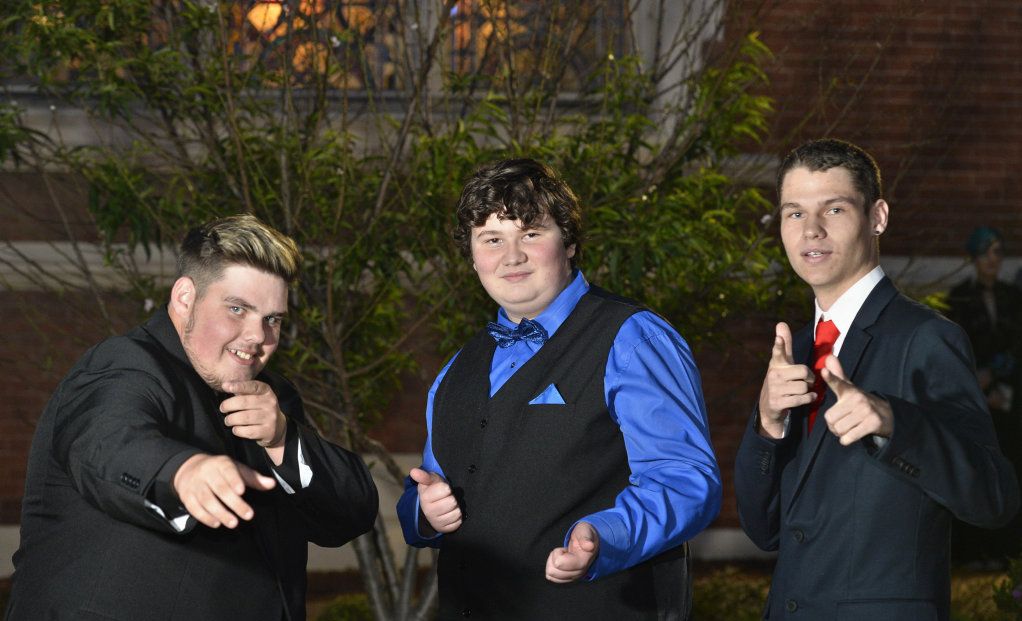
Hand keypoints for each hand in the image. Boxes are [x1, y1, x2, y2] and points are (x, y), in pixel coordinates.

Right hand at [172, 453, 276, 528]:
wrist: (189, 468)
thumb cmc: (220, 471)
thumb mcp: (237, 470)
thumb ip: (254, 478)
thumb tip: (272, 484)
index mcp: (221, 463)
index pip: (228, 470)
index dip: (234, 480)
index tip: (242, 491)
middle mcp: (206, 473)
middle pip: (219, 488)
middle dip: (234, 503)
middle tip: (248, 515)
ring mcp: (195, 485)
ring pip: (206, 500)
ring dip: (220, 513)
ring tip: (233, 523)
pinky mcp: (186, 497)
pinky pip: (194, 508)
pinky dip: (205, 517)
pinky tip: (217, 524)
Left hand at [221, 380, 286, 454]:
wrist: (277, 427)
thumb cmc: (260, 409)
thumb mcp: (256, 396)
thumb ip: (243, 391)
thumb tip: (226, 385)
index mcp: (266, 392)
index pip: (253, 386)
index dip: (239, 386)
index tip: (225, 386)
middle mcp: (270, 403)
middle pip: (244, 402)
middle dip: (228, 405)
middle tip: (223, 408)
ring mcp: (270, 418)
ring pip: (244, 418)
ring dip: (231, 419)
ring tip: (228, 420)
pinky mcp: (268, 431)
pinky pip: (247, 431)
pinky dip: (237, 430)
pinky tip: (236, 428)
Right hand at [410, 467, 461, 534]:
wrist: (430, 508)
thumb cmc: (432, 490)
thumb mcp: (430, 481)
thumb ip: (424, 476)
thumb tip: (413, 471)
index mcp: (425, 498)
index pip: (445, 489)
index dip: (446, 487)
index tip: (442, 489)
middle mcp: (429, 511)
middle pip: (452, 502)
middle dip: (451, 497)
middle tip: (445, 497)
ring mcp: (436, 522)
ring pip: (456, 512)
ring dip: (455, 508)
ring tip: (448, 505)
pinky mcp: (444, 529)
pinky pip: (458, 522)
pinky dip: (456, 517)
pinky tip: (449, 514)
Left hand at [545, 521, 598, 582]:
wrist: (589, 541)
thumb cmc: (584, 534)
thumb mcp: (585, 531)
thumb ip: (586, 538)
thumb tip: (590, 546)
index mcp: (583, 561)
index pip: (559, 563)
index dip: (558, 552)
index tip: (566, 548)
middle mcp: (579, 572)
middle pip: (553, 571)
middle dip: (554, 557)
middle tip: (564, 551)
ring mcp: (574, 577)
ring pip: (551, 575)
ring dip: (552, 563)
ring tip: (563, 555)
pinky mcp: (569, 578)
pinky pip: (551, 577)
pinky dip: (552, 568)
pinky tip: (560, 560)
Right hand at [758, 322, 814, 437]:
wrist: (769, 406)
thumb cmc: (780, 380)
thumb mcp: (782, 363)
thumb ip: (784, 345)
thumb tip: (781, 323)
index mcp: (776, 364)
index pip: (778, 352)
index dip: (779, 345)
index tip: (779, 339)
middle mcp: (774, 375)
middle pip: (803, 371)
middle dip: (809, 377)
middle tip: (806, 380)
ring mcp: (775, 389)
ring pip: (804, 386)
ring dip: (808, 390)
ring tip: (803, 391)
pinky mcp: (778, 402)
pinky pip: (801, 398)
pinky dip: (808, 398)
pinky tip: (808, 397)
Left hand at [821, 355, 893, 444]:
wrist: (887, 415)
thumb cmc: (861, 402)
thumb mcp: (850, 388)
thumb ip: (838, 375)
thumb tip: (829, 356)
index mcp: (849, 391)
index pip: (838, 383)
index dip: (830, 377)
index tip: (824, 371)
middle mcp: (857, 398)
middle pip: (830, 418)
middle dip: (833, 425)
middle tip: (842, 422)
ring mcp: (866, 411)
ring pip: (838, 429)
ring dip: (840, 433)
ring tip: (848, 428)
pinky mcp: (872, 423)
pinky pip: (848, 437)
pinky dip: (846, 440)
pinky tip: (852, 436)